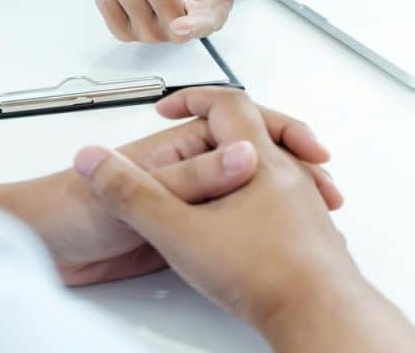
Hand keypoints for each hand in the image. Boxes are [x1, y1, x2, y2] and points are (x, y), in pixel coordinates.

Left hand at [0, 97, 339, 286]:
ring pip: (250, 193)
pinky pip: (231, 225)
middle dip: (296, 169)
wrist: (41, 248)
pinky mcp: (184, 231)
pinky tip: (282, 248)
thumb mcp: (141, 192)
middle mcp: (189, 167)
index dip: (283, 134)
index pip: (244, 125)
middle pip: (256, 157)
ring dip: (285, 201)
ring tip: (319, 218)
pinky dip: (260, 231)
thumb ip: (192, 176)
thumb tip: (246, 155)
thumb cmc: (70, 207)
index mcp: (179, 144)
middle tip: (330, 191)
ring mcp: (190, 200)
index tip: (313, 152)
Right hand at [74, 88, 414, 351]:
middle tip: (207, 120)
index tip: (170, 106)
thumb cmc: (262, 274)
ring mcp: (305, 203)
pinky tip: (248, 218)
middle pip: (263, 125)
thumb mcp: (177, 232)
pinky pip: (291, 197)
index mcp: (257, 162)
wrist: (318, 316)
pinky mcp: (313, 232)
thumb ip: (133, 196)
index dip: (193, 97)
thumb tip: (96, 163)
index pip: (228, 104)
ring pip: (281, 163)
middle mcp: (287, 176)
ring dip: (249, 157)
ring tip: (225, 165)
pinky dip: (265, 193)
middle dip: (228, 121)